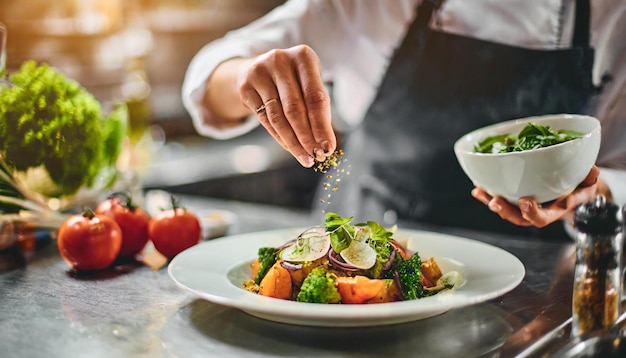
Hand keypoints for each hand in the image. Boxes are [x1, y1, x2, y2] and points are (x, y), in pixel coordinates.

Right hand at [238, 45, 335, 166]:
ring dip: (293, 142)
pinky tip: (290, 147)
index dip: (322, 125)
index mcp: (303, 56)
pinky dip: (280, 137)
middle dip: (307, 137)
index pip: (315, 97)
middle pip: (295, 108)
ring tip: (305, 158)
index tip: (328, 147)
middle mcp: (280, 60)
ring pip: (278, 117)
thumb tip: (324, 144)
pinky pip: (265, 120)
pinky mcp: (245, 87)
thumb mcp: (310, 84)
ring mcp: (259, 72)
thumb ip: (318, 109)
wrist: (260, 68)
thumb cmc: (295, 80)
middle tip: (315, 156)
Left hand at [471, 166, 603, 226]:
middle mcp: (536, 211)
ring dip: (490, 202)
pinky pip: (500, 198)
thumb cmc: (581, 185)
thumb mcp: (590, 182)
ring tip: (479, 192)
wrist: (573, 187)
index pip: (542, 218)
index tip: (525, 202)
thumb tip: (592, 173)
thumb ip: (590, 178)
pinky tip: (478, 186)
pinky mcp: (514, 198)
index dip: (532, 213)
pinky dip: (488, 193)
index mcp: (555, 210)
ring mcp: (524, 206)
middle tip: (495, 201)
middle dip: (505, 211)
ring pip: (506, 210)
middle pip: (518, 218)